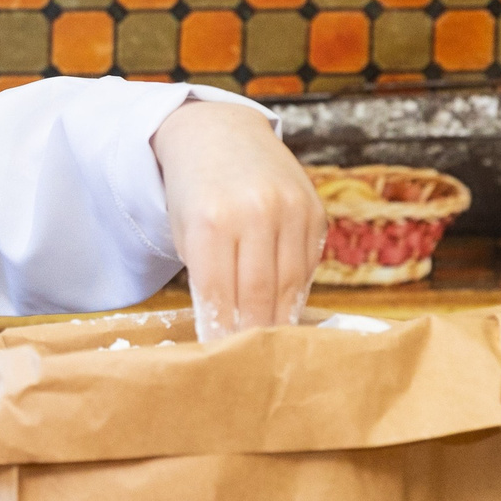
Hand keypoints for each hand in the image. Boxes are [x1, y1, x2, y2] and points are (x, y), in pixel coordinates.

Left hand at [150, 99, 326, 341]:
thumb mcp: (185, 232)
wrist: (217, 133)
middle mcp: (255, 212)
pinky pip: (308, 264)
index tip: (221, 361)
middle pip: (260, 294)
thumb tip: (225, 334)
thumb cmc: (193, 193)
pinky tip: (286, 310)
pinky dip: (297, 291)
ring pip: (290, 284)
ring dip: (280, 320)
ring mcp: (290, 209)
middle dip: (253, 334)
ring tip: (270, 347)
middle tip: (250, 366)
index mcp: (212, 221)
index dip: (222, 333)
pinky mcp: (315, 210)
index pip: (221, 295)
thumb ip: (207, 277)